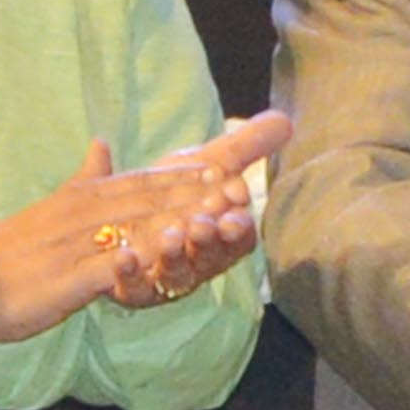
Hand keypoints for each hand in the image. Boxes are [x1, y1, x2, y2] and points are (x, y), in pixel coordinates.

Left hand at [89, 109, 290, 311]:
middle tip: (201, 223)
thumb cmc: (177, 190)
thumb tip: (286, 120)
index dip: (238, 225)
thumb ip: (245, 146)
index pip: (238, 237)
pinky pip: (133, 288)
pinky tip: (123, 256)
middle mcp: (199, 262)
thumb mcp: (210, 163)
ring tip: (168, 237)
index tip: (235, 206)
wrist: (123, 211)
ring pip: (175, 274)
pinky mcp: (132, 289)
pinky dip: (129, 274)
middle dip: (208, 240)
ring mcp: (165, 279)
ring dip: (174, 256)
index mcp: (222, 237)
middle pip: (210, 258)